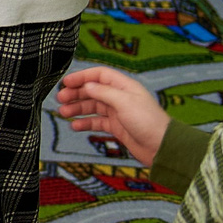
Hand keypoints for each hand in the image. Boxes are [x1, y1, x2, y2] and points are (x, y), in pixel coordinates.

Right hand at [54, 66, 169, 165]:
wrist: (161, 147)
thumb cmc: (148, 122)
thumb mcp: (124, 102)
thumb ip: (103, 92)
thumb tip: (87, 85)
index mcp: (124, 86)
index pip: (99, 75)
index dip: (82, 77)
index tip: (66, 82)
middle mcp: (119, 97)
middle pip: (93, 90)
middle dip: (76, 93)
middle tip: (61, 98)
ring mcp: (117, 112)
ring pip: (92, 106)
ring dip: (77, 108)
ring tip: (63, 112)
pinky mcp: (117, 127)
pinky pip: (97, 122)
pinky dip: (85, 123)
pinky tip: (75, 125)